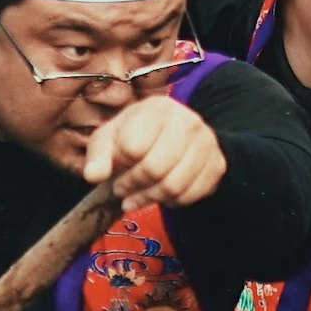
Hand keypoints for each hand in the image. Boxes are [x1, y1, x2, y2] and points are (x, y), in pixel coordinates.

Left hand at [82, 95, 224, 210]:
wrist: (177, 137)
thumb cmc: (135, 136)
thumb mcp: (109, 139)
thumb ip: (97, 155)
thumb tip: (93, 176)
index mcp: (157, 108)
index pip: (133, 147)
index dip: (118, 166)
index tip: (113, 171)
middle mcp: (188, 120)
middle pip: (155, 168)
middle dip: (132, 186)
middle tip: (122, 190)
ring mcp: (207, 143)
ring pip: (173, 186)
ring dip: (149, 199)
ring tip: (136, 197)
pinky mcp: (217, 165)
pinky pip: (190, 196)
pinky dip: (170, 202)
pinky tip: (160, 196)